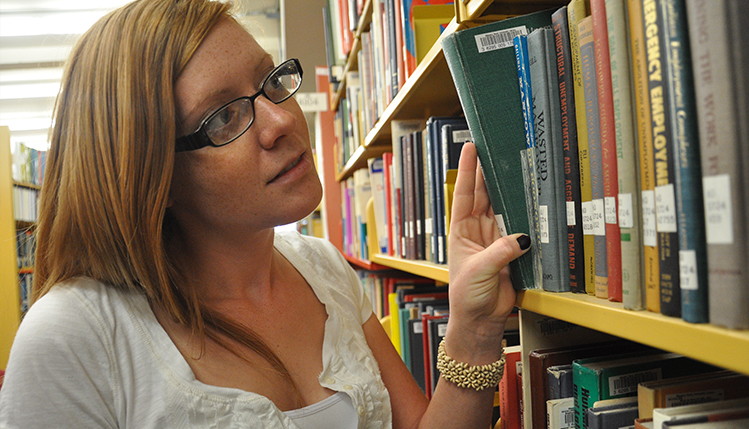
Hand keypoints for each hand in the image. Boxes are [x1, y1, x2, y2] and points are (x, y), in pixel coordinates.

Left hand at [446, 143, 530, 352]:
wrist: (480, 321)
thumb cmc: (467, 297)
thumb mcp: (479, 270)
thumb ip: (500, 252)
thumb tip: (522, 237)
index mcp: (461, 229)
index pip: (464, 193)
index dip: (468, 169)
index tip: (471, 146)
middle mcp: (478, 229)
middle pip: (486, 194)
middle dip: (491, 171)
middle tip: (501, 147)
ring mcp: (496, 238)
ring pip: (505, 208)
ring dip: (511, 190)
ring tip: (521, 166)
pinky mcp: (513, 250)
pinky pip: (522, 228)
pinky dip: (528, 215)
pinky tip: (535, 200)